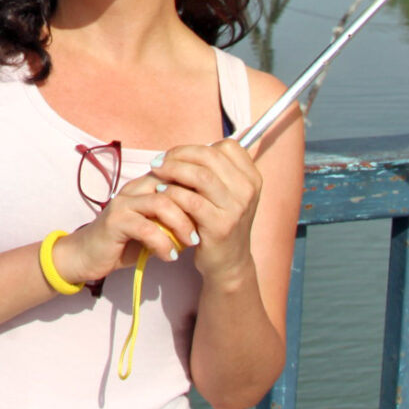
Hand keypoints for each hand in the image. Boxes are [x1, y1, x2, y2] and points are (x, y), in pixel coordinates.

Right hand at [54, 174, 203, 284]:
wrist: (88, 255)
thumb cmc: (125, 241)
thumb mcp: (155, 226)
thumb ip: (174, 216)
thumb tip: (206, 215)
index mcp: (146, 184)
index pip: (178, 174)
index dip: (199, 189)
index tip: (213, 211)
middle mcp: (135, 188)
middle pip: (174, 184)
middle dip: (195, 207)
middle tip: (206, 229)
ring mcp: (123, 203)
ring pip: (163, 203)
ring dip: (182, 225)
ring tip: (191, 243)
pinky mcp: (115, 221)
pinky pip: (146, 228)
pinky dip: (163, 243)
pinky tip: (170, 256)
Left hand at [150, 141, 264, 286]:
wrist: (229, 261)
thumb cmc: (219, 221)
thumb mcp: (226, 194)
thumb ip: (212, 171)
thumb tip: (181, 151)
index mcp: (251, 177)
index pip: (226, 146)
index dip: (196, 147)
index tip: (176, 155)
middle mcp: (248, 190)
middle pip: (210, 156)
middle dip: (179, 155)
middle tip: (158, 161)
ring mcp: (236, 208)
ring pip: (200, 175)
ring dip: (172, 170)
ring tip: (156, 173)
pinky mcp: (220, 226)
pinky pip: (190, 200)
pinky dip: (171, 193)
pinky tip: (160, 193)